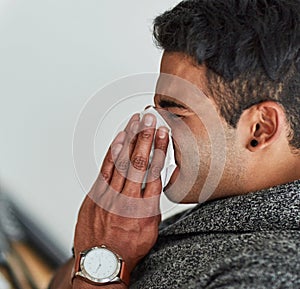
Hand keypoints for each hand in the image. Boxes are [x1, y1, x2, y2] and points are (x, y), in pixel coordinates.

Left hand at [73, 113, 168, 272]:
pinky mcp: (95, 195)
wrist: (102, 261)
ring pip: (121, 162)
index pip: (155, 170)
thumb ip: (153, 200)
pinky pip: (105, 169)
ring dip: (129, 139)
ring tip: (136, 120)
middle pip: (138, 162)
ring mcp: (109, 196)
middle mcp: (127, 199)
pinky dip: (113, 152)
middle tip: (149, 118)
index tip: (163, 133)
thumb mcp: (152, 227)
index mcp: (146, 208)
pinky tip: (119, 138)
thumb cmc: (129, 247)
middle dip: (145, 136)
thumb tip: (155, 178)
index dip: (159, 149)